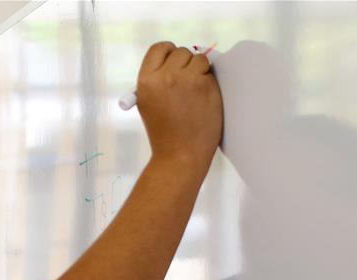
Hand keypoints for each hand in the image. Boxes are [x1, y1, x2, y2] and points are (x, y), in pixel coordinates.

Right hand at [137, 42, 222, 170]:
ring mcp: (188, 80)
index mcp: (146, 80)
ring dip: (199, 71)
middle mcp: (166, 77)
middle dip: (185, 64)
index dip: (168, 53)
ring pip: (199, 59)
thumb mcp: (147, 103)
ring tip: (194, 93)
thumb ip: (157, 79)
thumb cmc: (164, 131)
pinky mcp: (207, 86)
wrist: (180, 154)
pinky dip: (208, 83)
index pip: (159, 48)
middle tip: (185, 83)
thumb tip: (175, 60)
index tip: (173, 62)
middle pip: (181, 52)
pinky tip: (202, 100)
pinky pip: (210, 73)